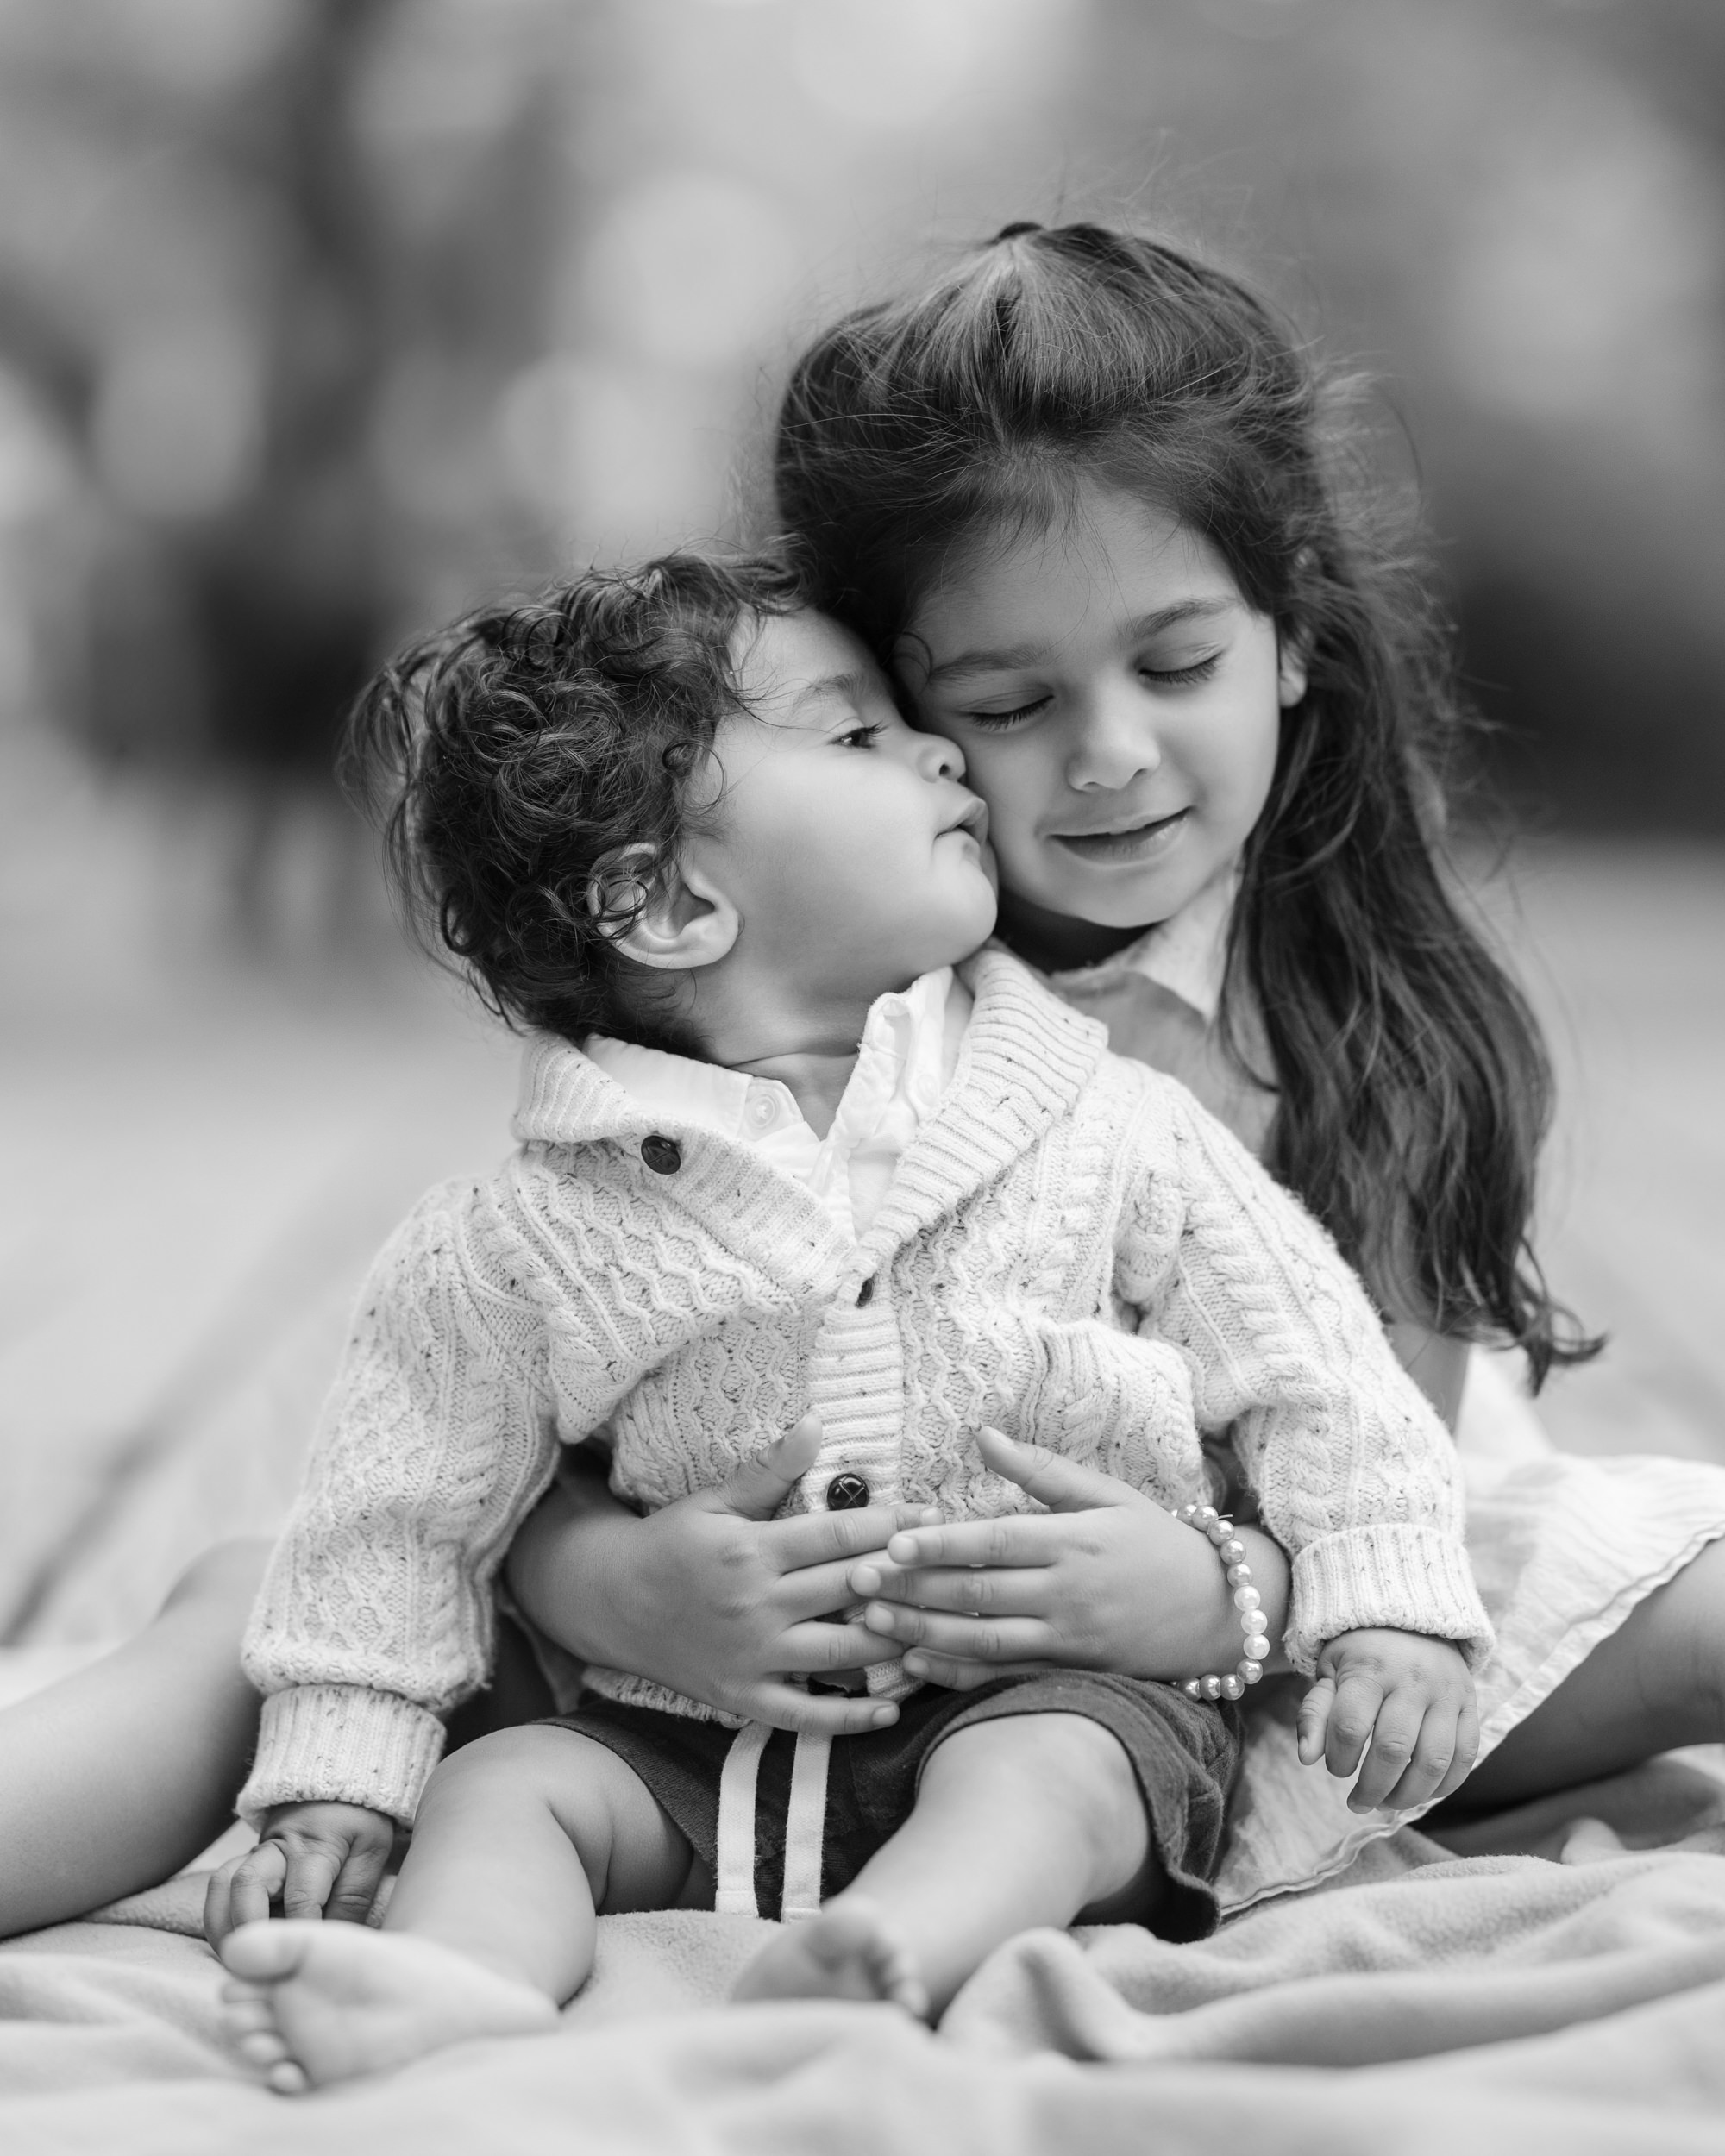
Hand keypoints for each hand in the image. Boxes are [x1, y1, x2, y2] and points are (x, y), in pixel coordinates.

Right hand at [202, 1802, 395, 1944]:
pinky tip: (231, 1944)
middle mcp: (277, 1849)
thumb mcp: (371, 1852)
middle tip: (256, 1962)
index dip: (301, 1932)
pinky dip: (218, 1917)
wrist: (337, 1789)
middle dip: (248, 1928)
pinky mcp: (244, 1862)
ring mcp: (255, 1854)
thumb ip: (353, 1897)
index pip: (302, 1897)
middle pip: (246, 1884)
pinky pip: (219, 1887)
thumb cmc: (358, 1823)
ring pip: (221, 1884)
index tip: (306, 1958)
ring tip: (235, 1959)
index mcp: (316, 1847)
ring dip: (222, 1925)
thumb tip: (330, 1942)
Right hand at [506, 1416, 941, 1735]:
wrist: (611, 1603)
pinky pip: (805, 1715)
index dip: (889, 1526)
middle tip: (951, 1570)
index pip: (837, 1537)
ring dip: (892, 1643)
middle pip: (848, 1591)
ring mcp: (751, 1656)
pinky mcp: (745, 1696)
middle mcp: (755, 1606)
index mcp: (751, 1551)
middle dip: (903, 1578)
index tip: (930, 1519)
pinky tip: (891, 1705)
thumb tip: (817, 1423)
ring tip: (936, 1630)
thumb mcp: (716, 1500)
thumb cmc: (673, 1543)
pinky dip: (849, 1717)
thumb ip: (771, 1470)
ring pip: (840, 1654)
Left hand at [845, 1428, 1290, 1689]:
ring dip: (924, 1632)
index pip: (996, 1542)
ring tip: (873, 1622)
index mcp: (1072, 1541)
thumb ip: (1040, 1471)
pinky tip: (917, 1665)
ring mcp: (1067, 1638)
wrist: (1218, 1608)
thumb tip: (982, 1434)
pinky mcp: (1070, 1671)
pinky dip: (959, 1673)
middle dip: (915, 1587)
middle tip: (858, 1582)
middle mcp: (1066, 1592)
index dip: (944, 1542)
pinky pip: (1005, 1675)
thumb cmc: (1154, 1540)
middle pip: (980, 1593)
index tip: (895, 1539)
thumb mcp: (1105, 1494)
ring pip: (985, 1639)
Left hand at [1297, 1630, 1478, 1813]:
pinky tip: (1422, 1792)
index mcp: (1370, 1668)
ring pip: (1434, 1761)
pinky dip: (1445, 1785)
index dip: (1339, 1760)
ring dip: (1409, 1795)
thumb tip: (1307, 1757)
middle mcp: (1412, 1681)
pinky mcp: (1470, 1705)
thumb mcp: (1330, 1671)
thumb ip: (1316, 1713)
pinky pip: (1465, 1756)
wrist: (1412, 1618)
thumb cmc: (1362, 1651)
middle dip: (1373, 1788)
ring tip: (1388, 1803)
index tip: (1336, 1769)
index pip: (1350, 1726)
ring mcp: (1446, 1694)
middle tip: (1358, 1802)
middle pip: (1394, 1750)